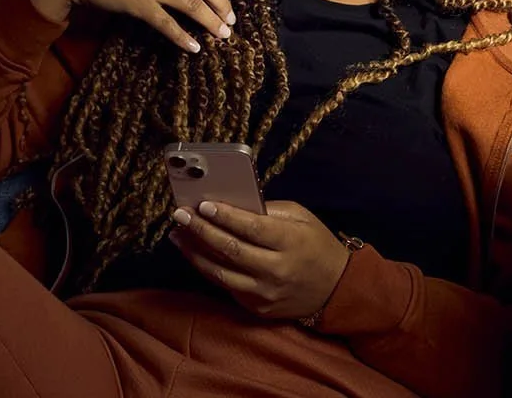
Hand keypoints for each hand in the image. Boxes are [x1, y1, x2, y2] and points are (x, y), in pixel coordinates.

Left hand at [168, 200, 351, 320]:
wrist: (334, 289)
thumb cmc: (317, 245)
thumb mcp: (302, 218)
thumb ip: (270, 210)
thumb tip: (234, 204)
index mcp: (290, 242)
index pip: (251, 228)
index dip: (225, 216)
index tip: (202, 204)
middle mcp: (275, 270)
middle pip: (230, 250)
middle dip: (200, 230)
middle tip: (180, 215)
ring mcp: (264, 293)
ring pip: (220, 272)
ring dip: (194, 252)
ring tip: (177, 235)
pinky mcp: (256, 307)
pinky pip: (226, 286)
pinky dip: (207, 268)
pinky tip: (195, 253)